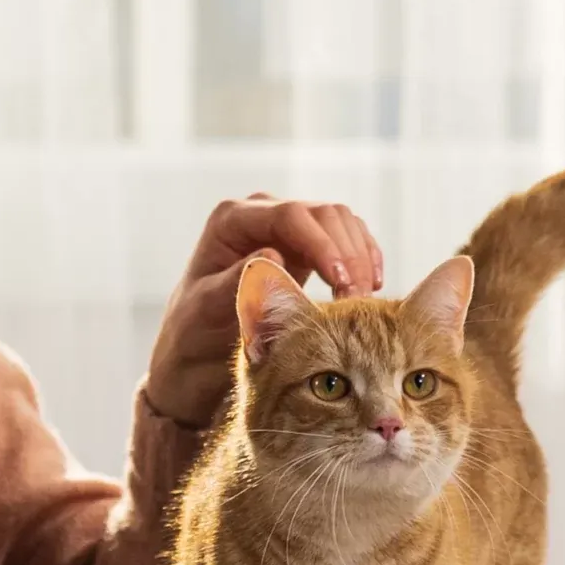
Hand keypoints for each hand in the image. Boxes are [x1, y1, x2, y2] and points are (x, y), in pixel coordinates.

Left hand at [146, 194, 383, 427]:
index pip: (289, 216)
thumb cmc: (194, 331)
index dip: (322, 244)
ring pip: (341, 224)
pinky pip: (346, 240)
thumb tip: (275, 254)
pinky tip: (370, 286)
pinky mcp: (307, 249)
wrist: (197, 350)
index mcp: (232, 221)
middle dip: (347, 254)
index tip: (341, 281)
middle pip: (323, 214)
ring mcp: (287, 230)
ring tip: (363, 301)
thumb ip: (237, 282)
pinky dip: (363, 259)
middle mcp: (262, 216)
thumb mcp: (207, 310)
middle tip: (358, 301)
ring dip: (360, 259)